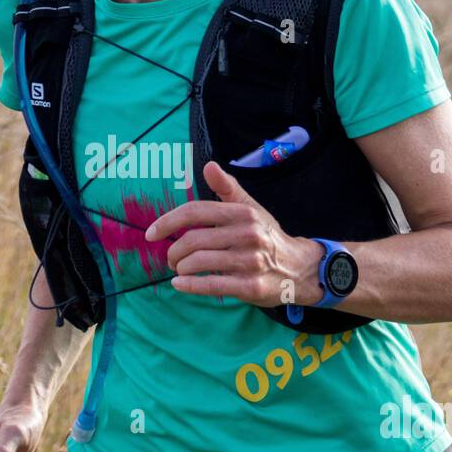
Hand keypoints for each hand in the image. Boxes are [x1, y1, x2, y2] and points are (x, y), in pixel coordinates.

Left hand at [144, 160, 317, 310]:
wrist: (300, 267)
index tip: (151, 233)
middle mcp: (247, 234)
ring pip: (198, 263)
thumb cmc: (268, 237)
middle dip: (174, 251)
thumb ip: (227, 188)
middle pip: (192, 240)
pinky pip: (212, 285)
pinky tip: (180, 284)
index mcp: (242, 213)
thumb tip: (208, 165)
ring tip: (179, 270)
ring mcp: (250, 262)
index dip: (168, 222)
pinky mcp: (251, 286)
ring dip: (181, 268)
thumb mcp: (251, 209)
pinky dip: (190, 285)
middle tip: (171, 258)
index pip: (195, 212)